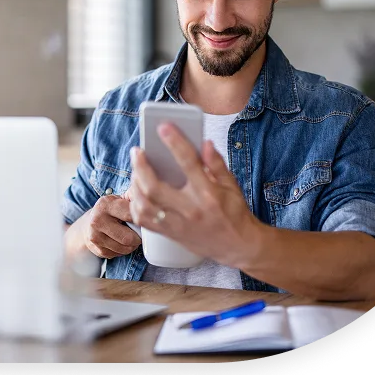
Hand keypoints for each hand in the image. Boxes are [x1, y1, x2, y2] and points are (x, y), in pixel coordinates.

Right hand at [78, 194, 142, 258]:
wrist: (88, 223)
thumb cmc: (109, 211)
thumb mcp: (118, 201)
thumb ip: (133, 202)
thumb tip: (151, 208)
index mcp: (105, 205)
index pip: (131, 215)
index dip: (141, 220)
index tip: (146, 222)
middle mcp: (97, 220)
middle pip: (128, 238)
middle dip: (138, 238)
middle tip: (138, 234)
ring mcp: (95, 236)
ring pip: (125, 248)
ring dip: (131, 246)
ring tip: (129, 238)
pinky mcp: (96, 249)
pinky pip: (118, 254)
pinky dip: (123, 250)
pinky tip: (119, 242)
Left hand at [127, 123, 263, 267]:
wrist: (239, 247)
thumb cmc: (235, 213)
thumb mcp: (232, 186)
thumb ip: (217, 164)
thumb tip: (205, 143)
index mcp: (208, 194)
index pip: (188, 163)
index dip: (175, 142)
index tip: (163, 127)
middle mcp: (191, 210)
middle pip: (155, 187)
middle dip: (141, 166)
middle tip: (137, 151)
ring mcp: (179, 224)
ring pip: (145, 205)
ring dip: (135, 185)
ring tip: (135, 170)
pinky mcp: (171, 234)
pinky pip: (144, 221)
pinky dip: (135, 205)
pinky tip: (136, 192)